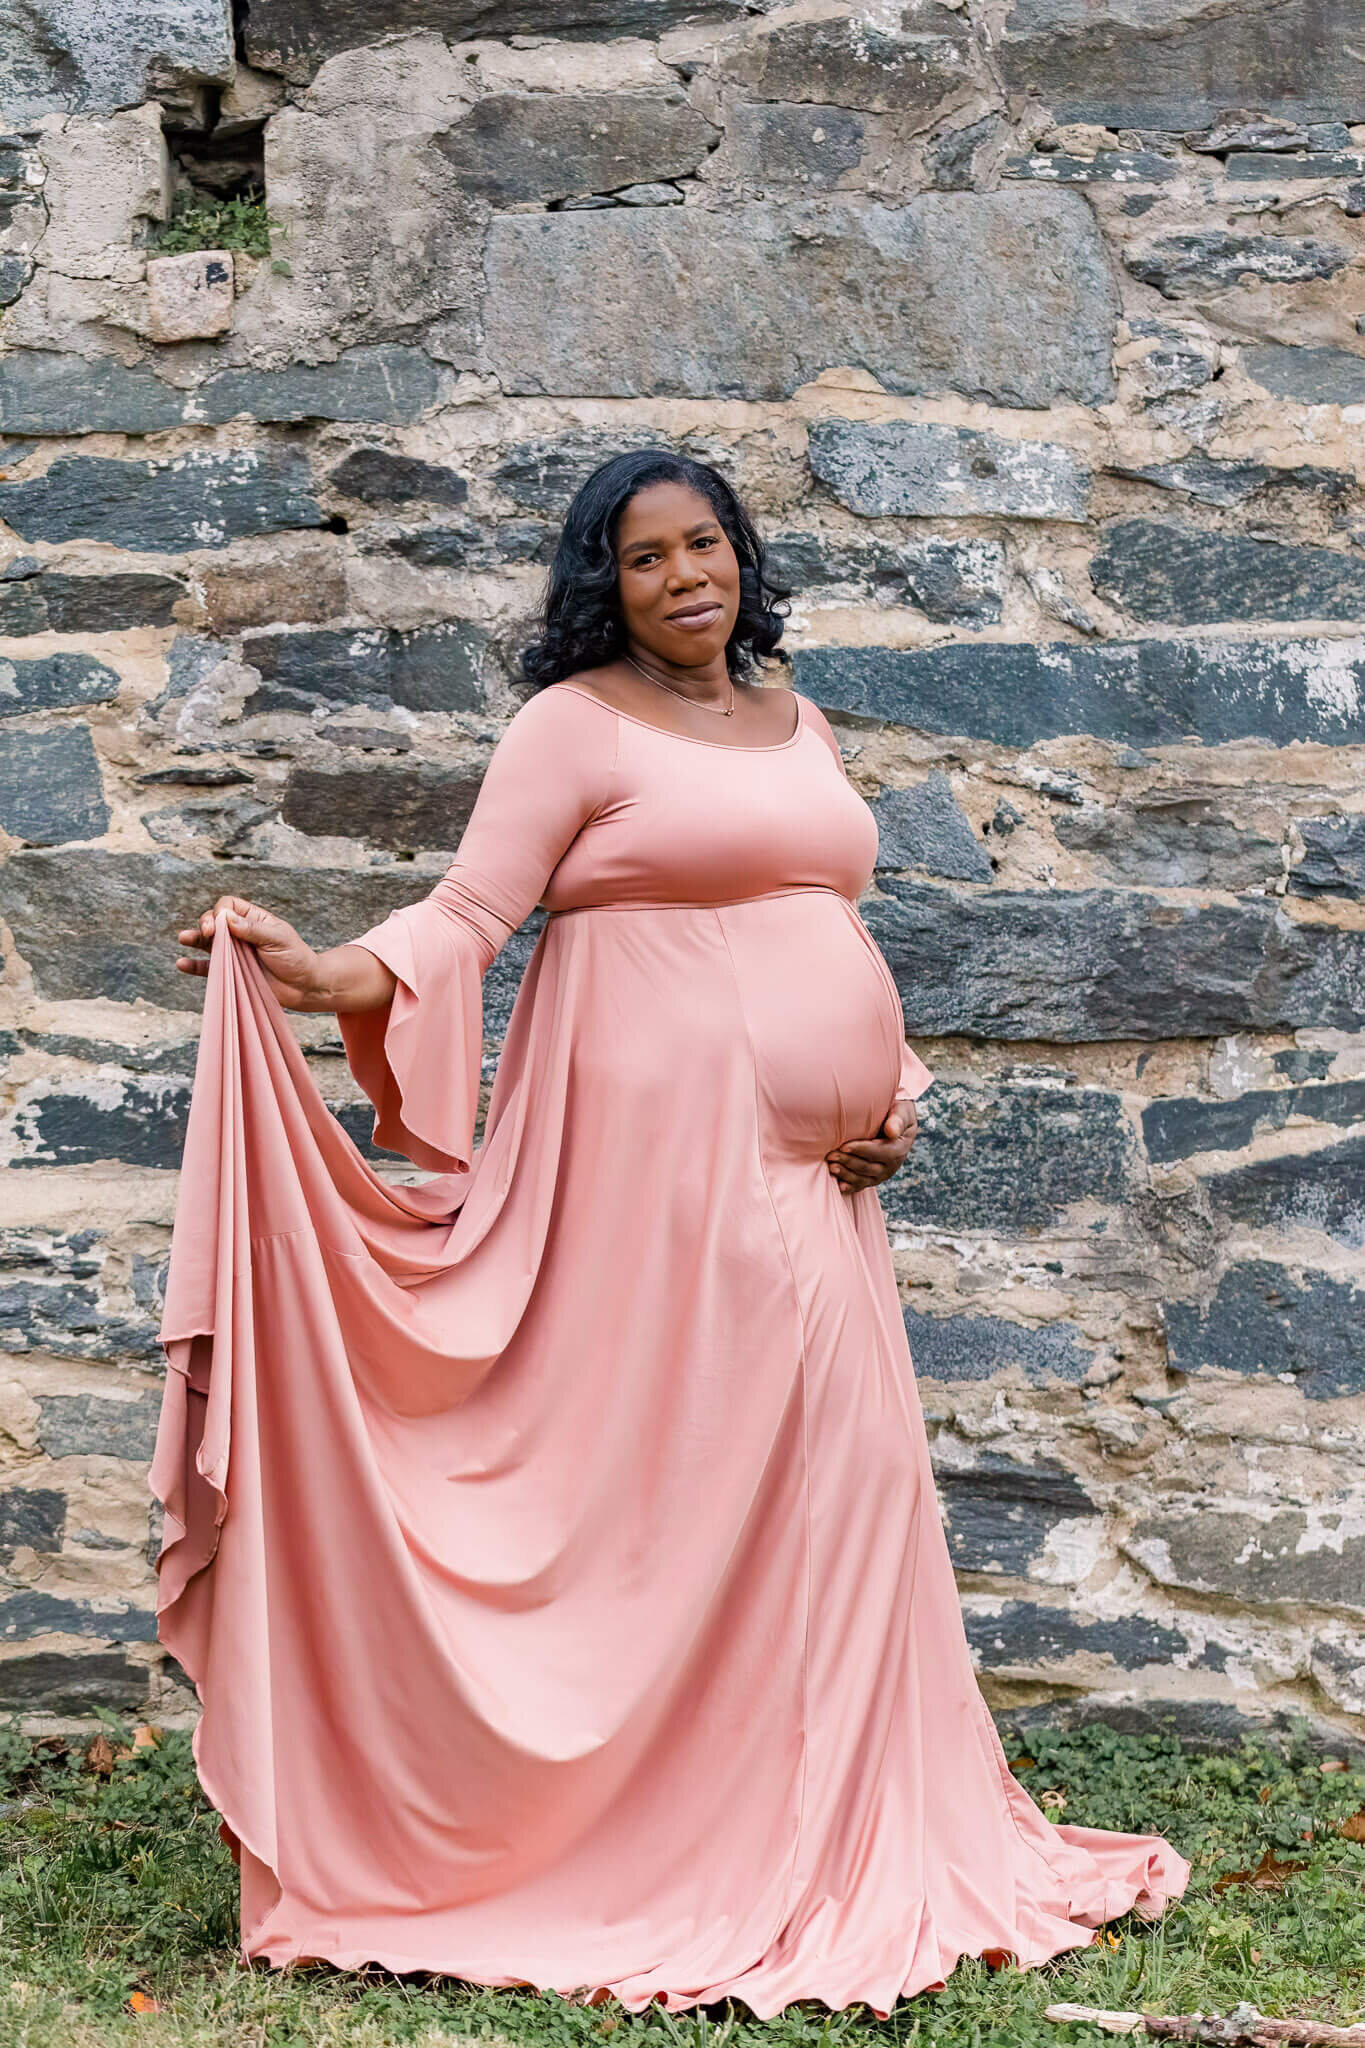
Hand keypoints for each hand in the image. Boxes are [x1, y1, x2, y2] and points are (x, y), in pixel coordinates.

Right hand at [175, 896, 321, 1009]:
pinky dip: (194, 965)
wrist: (304, 987)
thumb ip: (252, 929)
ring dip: (194, 938)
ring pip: (207, 942)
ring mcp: (234, 953)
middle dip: (206, 923)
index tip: (221, 922)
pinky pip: (208, 967)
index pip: (228, 906)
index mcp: (253, 920)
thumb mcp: (278, 939)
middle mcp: (240, 934)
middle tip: (207, 932)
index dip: (220, 911)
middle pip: (214, 921)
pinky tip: (182, 963)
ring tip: (184, 938)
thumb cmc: (296, 958)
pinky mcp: (230, 973)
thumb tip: (225, 918)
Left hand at [826, 1096, 918, 1195]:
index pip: (879, 1152)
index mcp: (898, 1149)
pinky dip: (849, 1187)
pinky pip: (860, 1186)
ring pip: (862, 1179)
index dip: (861, 1150)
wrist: (897, 1126)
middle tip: (830, 1155)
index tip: (844, 1146)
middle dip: (848, 1162)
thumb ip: (898, 1121)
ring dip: (845, 1174)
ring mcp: (881, 1174)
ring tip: (831, 1167)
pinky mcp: (872, 1179)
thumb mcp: (902, 1113)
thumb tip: (892, 1132)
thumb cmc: (897, 1114)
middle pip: (867, 1167)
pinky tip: (838, 1185)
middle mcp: (891, 1166)